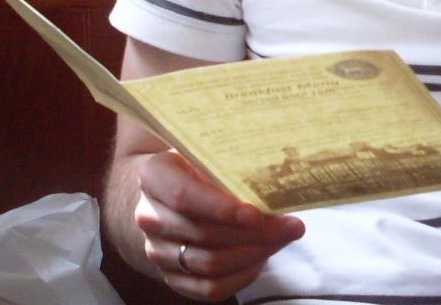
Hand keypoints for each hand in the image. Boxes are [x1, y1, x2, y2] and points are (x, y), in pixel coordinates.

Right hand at [135, 149, 304, 300]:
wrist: (167, 190)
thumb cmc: (197, 163)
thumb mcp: (208, 151)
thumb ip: (230, 163)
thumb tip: (277, 178)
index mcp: (154, 176)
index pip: (184, 197)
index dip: (221, 208)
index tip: (257, 214)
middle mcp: (150, 216)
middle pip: (204, 234)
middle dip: (254, 233)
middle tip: (291, 225)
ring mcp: (158, 251)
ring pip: (209, 264)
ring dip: (254, 254)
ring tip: (283, 238)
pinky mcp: (171, 276)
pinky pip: (208, 288)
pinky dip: (241, 276)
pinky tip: (263, 258)